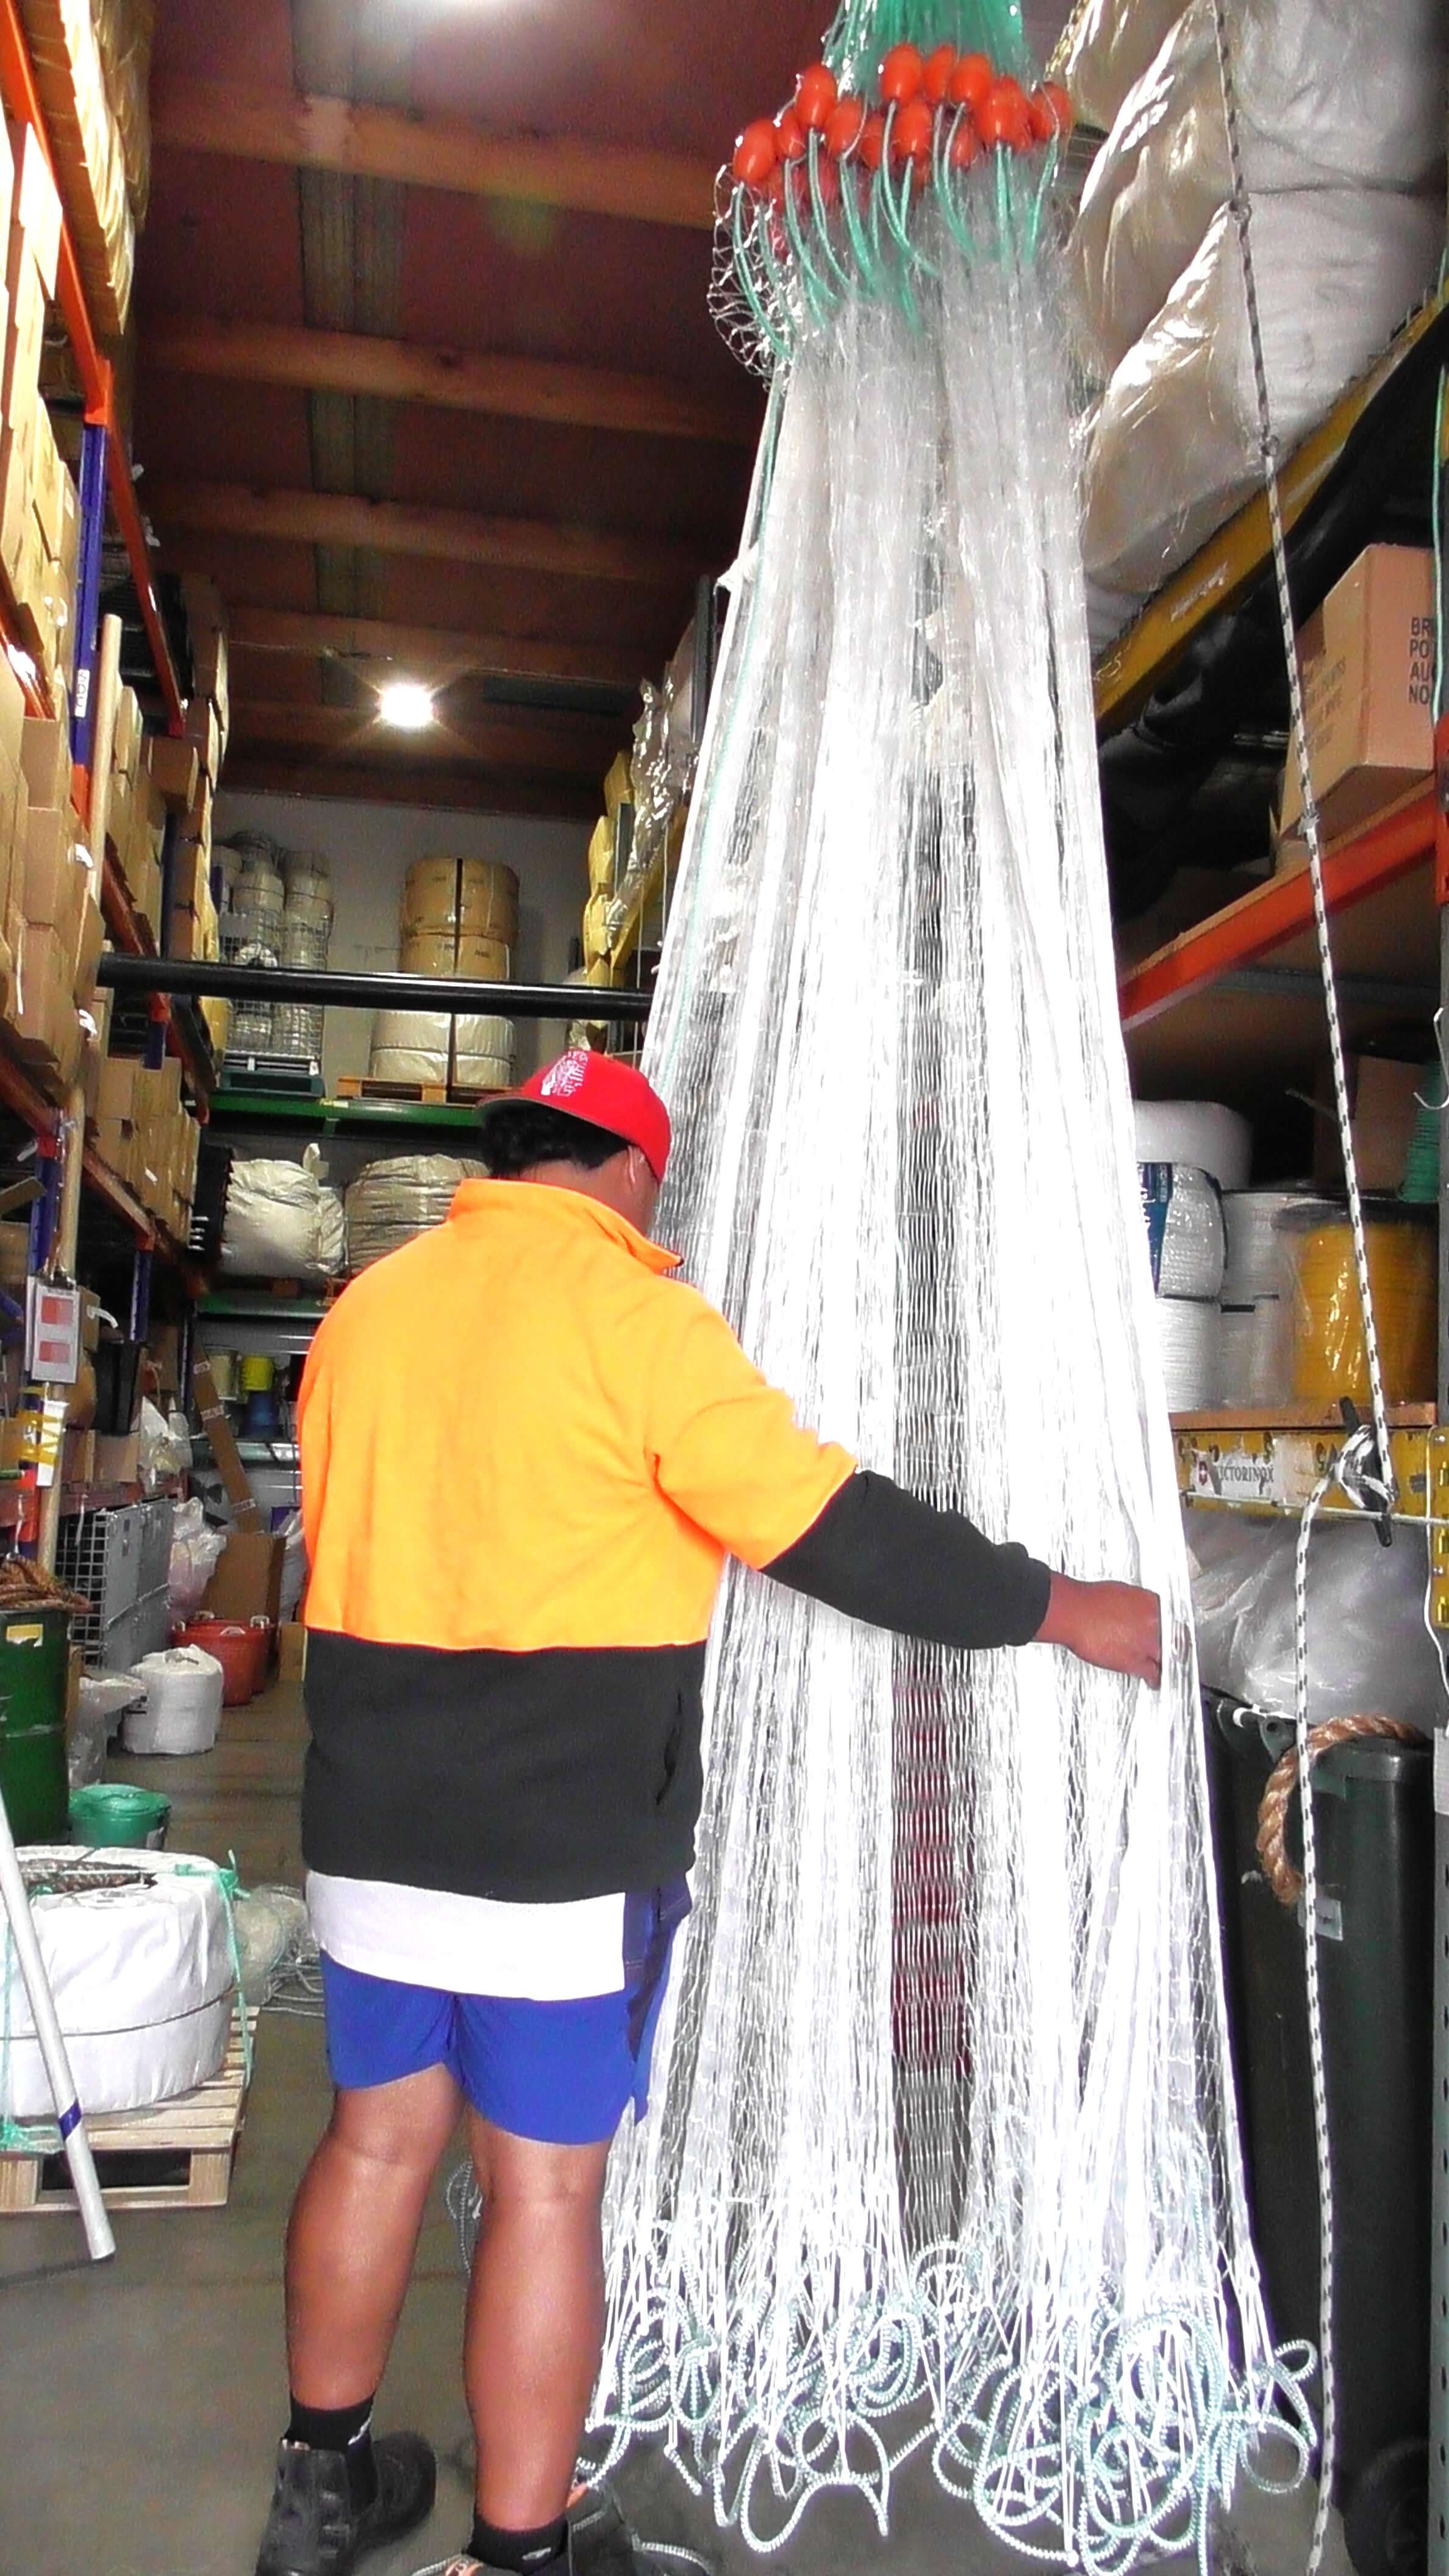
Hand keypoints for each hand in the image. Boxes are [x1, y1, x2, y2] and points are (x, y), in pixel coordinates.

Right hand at [1035, 1573, 1161, 1685]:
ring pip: (1164, 1656)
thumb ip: (1137, 1604)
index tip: (1166, 1633)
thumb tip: (1137, 1611)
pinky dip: (1153, 1678)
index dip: (1167, 1628)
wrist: (1073, 1612)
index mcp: (1153, 1603)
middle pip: (1171, 1638)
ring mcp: (1147, 1642)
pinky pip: (1152, 1673)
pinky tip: (1153, 1680)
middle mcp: (1154, 1622)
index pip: (1171, 1619)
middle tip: (1164, 1649)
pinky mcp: (1135, 1661)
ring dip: (1161, 1661)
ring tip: (1160, 1666)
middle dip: (1167, 1644)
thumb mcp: (1121, 1592)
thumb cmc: (1089, 1600)